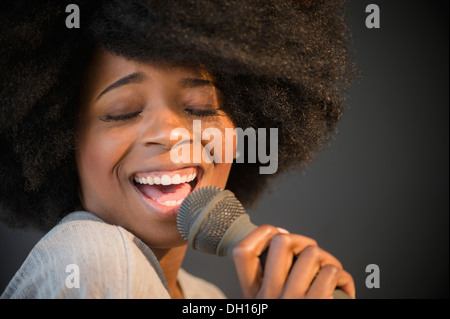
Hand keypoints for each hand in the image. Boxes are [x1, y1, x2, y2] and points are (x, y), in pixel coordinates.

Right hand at [232, 225, 355, 298]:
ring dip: (327, 259)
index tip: (279, 234)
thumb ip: (270, 284)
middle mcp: (268, 297)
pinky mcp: (315, 307)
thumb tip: (287, 246)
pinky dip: (342, 277)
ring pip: (311, 253)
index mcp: (254, 296)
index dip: (261, 233)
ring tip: (330, 273)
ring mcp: (291, 302)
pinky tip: (342, 289)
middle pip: (281, 242)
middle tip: (311, 254)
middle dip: (303, 241)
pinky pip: (331, 273)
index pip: (241, 251)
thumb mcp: (269, 307)